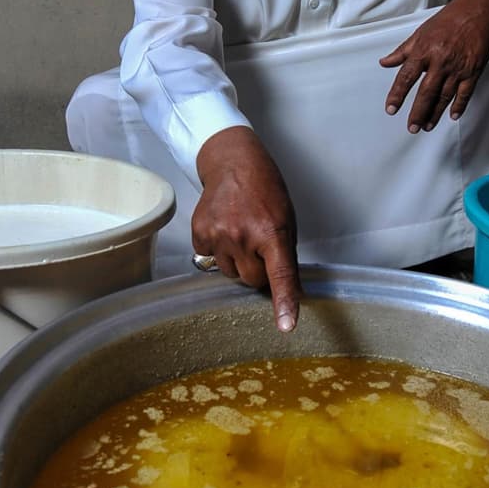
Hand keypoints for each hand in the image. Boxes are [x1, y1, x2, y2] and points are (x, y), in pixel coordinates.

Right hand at [192, 126, 301, 332]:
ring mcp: (219, 235)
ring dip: (237, 260)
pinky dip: (218, 249)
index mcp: (272, 232)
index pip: (281, 274)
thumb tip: (289, 288)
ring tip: (240, 231)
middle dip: (258, 268)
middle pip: (253, 280)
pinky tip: (224, 228)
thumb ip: (285, 254)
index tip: (286, 325)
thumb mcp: (286, 218)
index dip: (284, 301)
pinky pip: (210, 259)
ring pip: (230, 272)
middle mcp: (244, 235)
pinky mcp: (200, 233)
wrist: (232, 163)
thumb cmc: (265, 189)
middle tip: (259, 243)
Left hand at [379, 0, 488, 131]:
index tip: (391, 108)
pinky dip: (459, 106)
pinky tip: (452, 115)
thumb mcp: (420, 33)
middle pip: (426, 93)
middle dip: (418, 113)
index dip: (397, 95)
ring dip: (435, 114)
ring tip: (427, 126)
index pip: (406, 77)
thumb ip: (402, 51)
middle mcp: (440, 61)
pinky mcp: (473, 71)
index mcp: (424, 51)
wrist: (477, 13)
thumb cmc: (449, 21)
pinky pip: (465, 93)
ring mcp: (457, 68)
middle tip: (411, 127)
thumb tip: (385, 62)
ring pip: (444, 96)